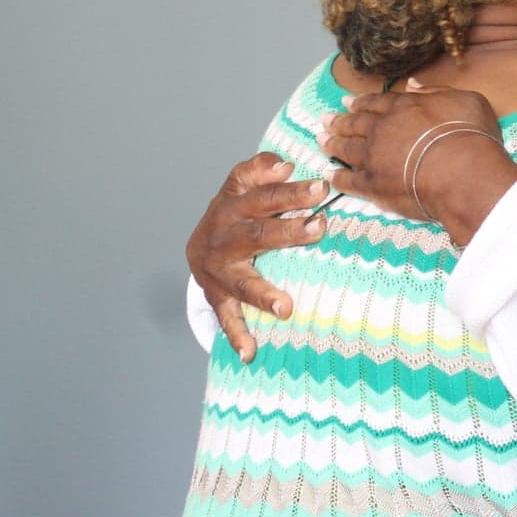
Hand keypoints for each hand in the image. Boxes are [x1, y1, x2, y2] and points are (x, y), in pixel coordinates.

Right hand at [187, 152, 332, 362]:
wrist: (198, 249)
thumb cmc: (235, 214)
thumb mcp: (241, 186)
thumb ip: (260, 170)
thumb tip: (284, 164)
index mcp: (231, 203)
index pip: (259, 191)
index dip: (285, 188)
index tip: (318, 187)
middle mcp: (222, 235)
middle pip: (256, 233)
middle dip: (287, 231)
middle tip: (318, 228)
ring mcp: (217, 269)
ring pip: (241, 281)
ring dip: (263, 293)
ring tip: (285, 307)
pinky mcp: (217, 296)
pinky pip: (227, 318)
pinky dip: (237, 336)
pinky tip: (250, 352)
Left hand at [319, 83, 516, 244]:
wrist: (464, 175)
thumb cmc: (470, 136)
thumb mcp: (465, 99)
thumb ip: (436, 91)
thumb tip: (413, 84)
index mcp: (403, 107)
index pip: (375, 102)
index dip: (360, 102)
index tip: (346, 101)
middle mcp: (382, 128)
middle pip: (354, 123)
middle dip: (338, 120)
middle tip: (324, 119)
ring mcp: (374, 157)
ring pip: (346, 148)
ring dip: (332, 144)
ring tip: (321, 141)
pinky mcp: (372, 186)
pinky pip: (348, 181)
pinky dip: (337, 177)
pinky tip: (330, 175)